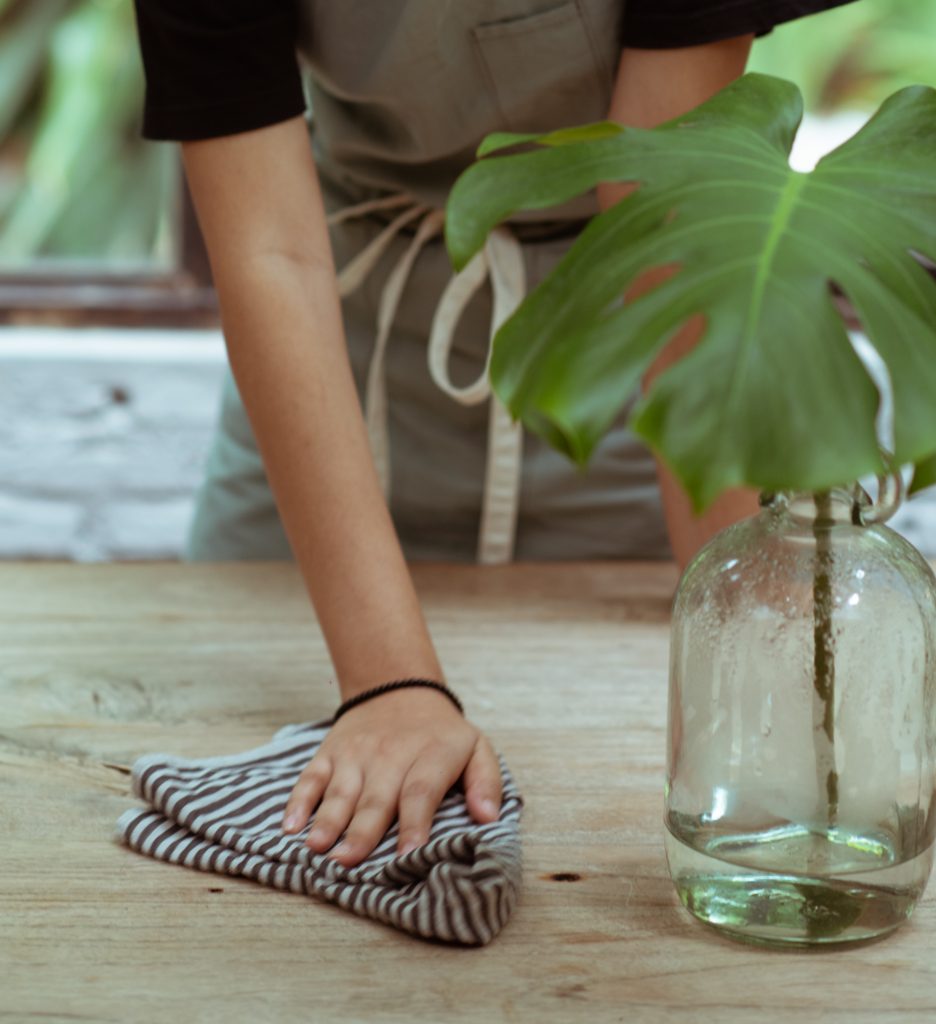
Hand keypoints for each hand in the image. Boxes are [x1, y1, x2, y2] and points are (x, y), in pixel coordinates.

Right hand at [281, 687, 502, 865]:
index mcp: (431, 756)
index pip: (420, 791)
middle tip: (349, 863)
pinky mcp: (330, 753)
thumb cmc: (441, 734)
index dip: (414, 824)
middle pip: (376, 797)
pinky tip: (290, 826)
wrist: (399, 690)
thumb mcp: (477, 748)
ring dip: (328, 820)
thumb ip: (486, 782)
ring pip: (341, 790)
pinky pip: (311, 776)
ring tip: (318, 849)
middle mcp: (391, 755)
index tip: (408, 855)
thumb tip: (488, 818)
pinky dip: (298, 800)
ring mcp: (356, 754)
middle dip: (362, 832)